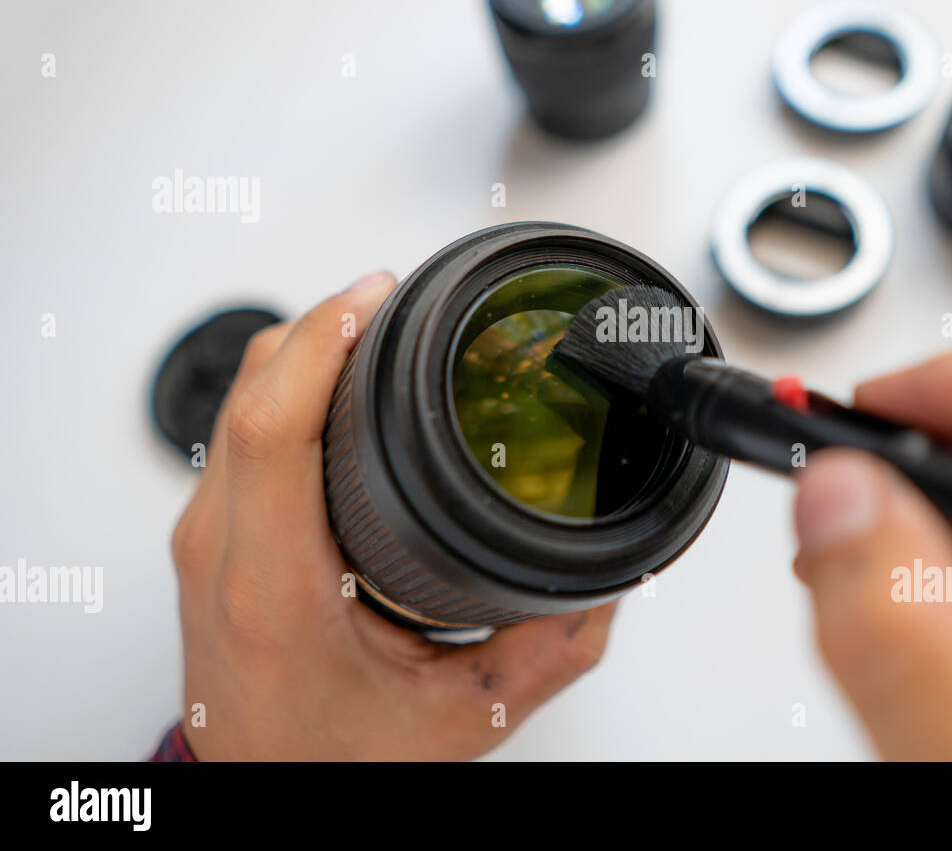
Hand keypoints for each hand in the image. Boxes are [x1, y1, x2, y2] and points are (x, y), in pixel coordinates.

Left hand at [170, 272, 613, 759]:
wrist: (256, 793)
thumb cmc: (326, 764)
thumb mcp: (462, 720)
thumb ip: (550, 651)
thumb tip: (606, 583)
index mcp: (276, 588)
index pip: (272, 429)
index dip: (322, 341)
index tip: (376, 297)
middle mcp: (224, 550)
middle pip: (251, 388)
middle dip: (325, 322)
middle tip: (393, 297)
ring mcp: (206, 536)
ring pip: (238, 395)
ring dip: (305, 346)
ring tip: (374, 324)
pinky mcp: (210, 532)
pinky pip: (240, 425)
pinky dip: (290, 381)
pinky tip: (337, 377)